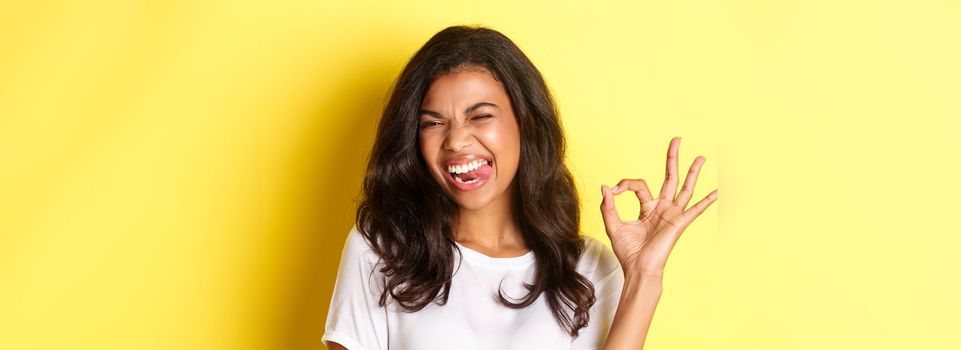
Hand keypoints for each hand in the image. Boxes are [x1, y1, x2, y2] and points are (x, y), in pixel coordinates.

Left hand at [599, 137, 717, 277]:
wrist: (638, 268)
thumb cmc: (628, 251)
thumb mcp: (613, 225)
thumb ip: (609, 206)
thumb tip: (605, 187)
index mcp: (648, 207)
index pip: (638, 185)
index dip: (624, 184)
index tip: (613, 191)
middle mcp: (663, 208)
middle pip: (670, 177)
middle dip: (672, 158)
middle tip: (677, 139)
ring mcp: (673, 214)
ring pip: (685, 188)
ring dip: (693, 172)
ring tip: (701, 157)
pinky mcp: (679, 223)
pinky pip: (695, 210)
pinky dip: (707, 201)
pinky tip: (718, 191)